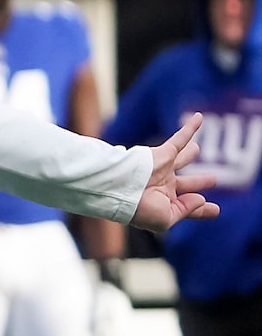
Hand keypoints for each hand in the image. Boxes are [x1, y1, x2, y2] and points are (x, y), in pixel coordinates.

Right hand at [131, 116, 222, 231]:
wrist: (120, 187)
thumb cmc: (139, 207)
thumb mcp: (166, 218)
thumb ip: (186, 210)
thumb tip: (199, 198)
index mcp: (162, 204)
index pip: (186, 207)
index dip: (201, 210)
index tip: (215, 210)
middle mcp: (162, 186)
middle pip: (186, 183)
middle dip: (199, 182)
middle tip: (212, 180)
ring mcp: (162, 169)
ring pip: (181, 158)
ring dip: (189, 153)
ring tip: (196, 148)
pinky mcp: (161, 154)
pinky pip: (179, 138)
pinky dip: (190, 128)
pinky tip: (199, 117)